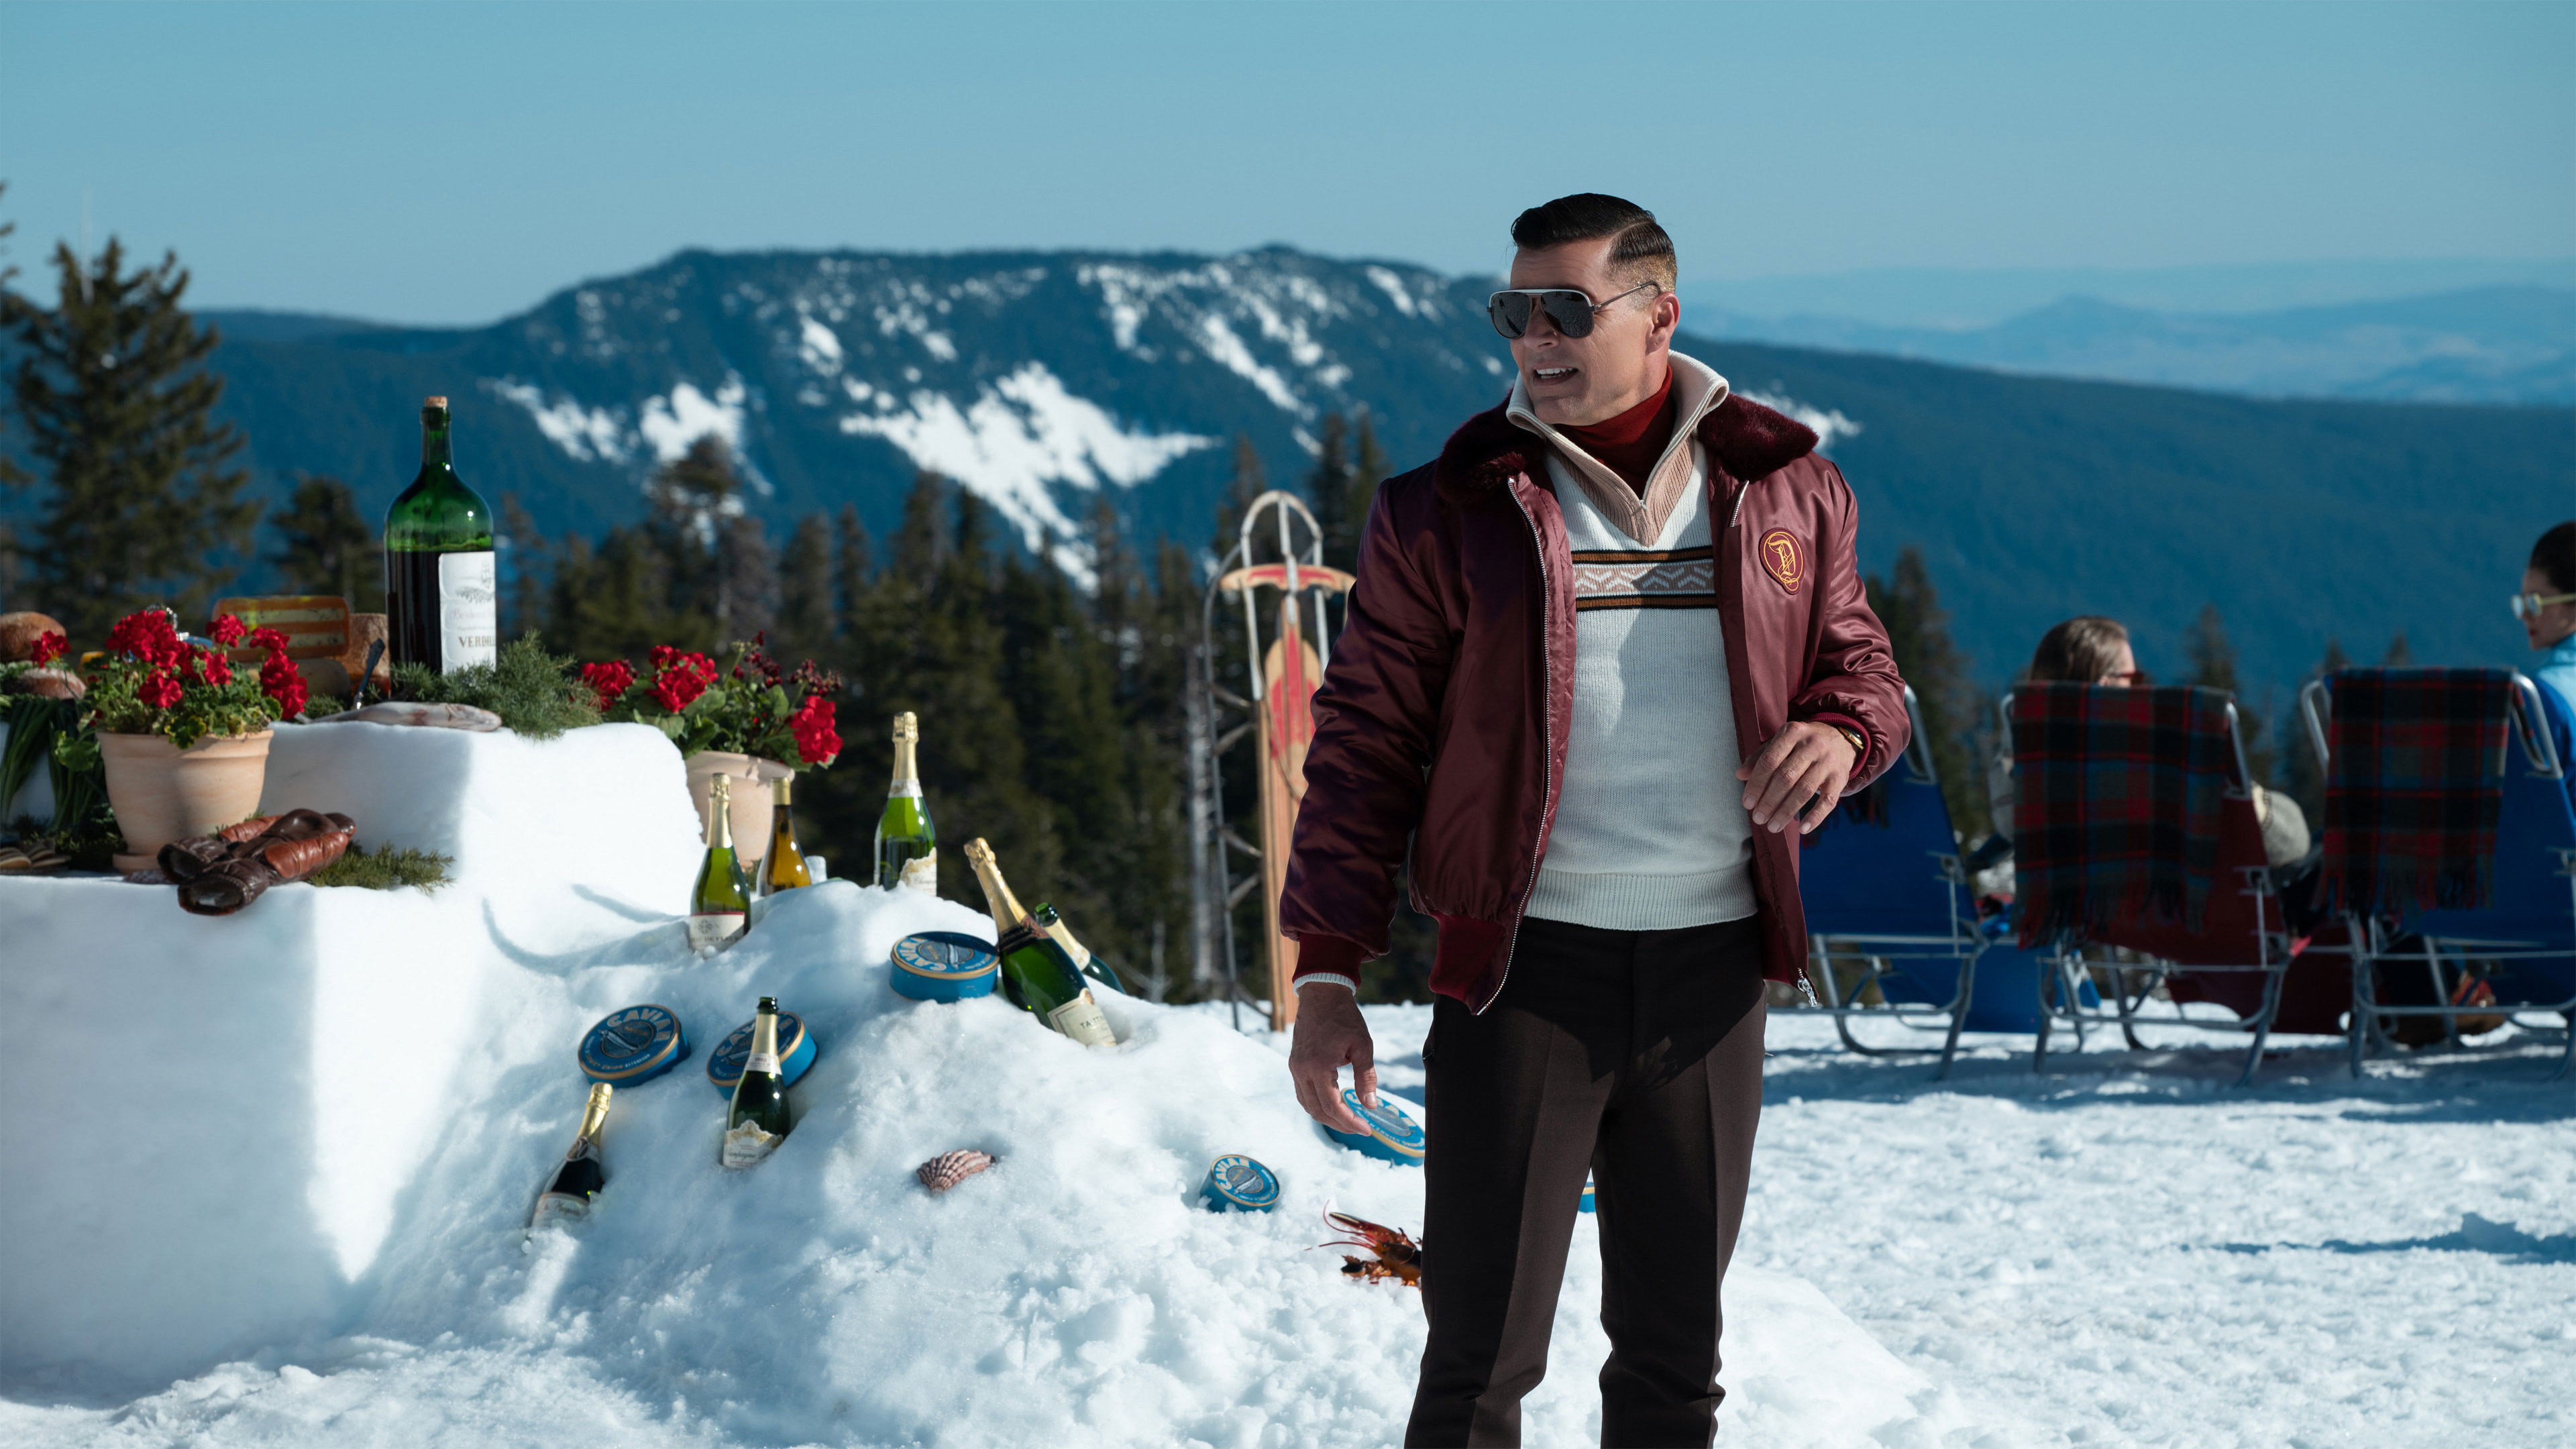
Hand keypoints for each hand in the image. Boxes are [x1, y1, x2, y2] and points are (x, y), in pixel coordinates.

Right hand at [1288, 983, 1376, 1134]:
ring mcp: (1295, 1067)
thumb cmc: (1344, 1017)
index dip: (1349, 1122)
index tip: (1366, 1129)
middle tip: (1360, 1128)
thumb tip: (1370, 1105)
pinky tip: (1333, 1103)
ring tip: (1348, 1119)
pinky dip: (1317, 1103)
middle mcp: (1301, 1070)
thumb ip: (1366, 1077)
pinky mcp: (1294, 1063)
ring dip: (1327, 1116)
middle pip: (1317, 1110)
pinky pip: (1302, 1092)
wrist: (1322, 993)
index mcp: (1318, 1066)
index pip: (1332, 1106)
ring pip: (1307, 1104)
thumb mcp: (1362, 1046)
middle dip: (1339, 1124)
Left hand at [1737, 721, 1861, 834]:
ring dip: (1786, 812)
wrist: (1841, 738)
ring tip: (1773, 827)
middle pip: (1786, 777)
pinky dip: (1815, 817)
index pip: (1769, 761)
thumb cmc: (1802, 744)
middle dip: (1769, 801)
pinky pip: (1828, 801)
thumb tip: (1739, 775)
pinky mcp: (1840, 778)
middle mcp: (1812, 745)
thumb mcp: (1782, 741)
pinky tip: (1802, 829)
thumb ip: (1760, 757)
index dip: (1756, 784)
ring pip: (1805, 790)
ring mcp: (1828, 762)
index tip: (1747, 803)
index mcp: (1792, 733)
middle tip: (1758, 818)